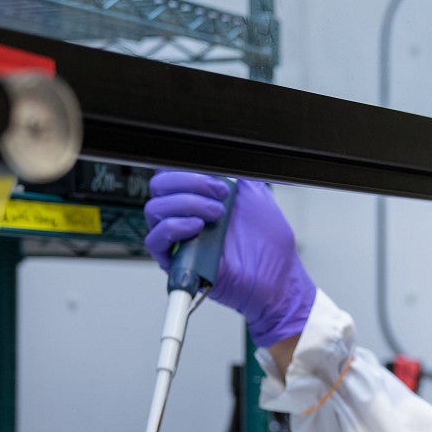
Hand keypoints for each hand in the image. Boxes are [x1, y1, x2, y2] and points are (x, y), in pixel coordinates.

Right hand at [144, 171, 316, 347]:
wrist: (276, 278)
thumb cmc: (268, 244)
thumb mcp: (256, 194)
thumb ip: (236, 172)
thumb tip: (221, 153)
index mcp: (199, 196)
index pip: (173, 172)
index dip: (188, 168)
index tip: (218, 177)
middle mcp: (186, 215)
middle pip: (160, 186)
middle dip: (189, 182)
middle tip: (220, 194)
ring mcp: (180, 237)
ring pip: (154, 209)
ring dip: (186, 204)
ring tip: (217, 214)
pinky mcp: (176, 261)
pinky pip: (155, 240)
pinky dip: (173, 228)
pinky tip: (197, 228)